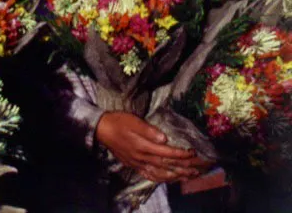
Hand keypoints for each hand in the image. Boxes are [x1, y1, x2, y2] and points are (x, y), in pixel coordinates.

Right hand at [95, 112, 211, 182]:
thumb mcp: (133, 121)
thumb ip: (148, 130)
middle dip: (184, 168)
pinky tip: (168, 179)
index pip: (167, 153)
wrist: (101, 129)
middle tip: (199, 169)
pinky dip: (161, 179)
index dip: (182, 154)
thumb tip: (164, 138)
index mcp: (143, 146)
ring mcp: (138, 163)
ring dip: (176, 176)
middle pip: (167, 165)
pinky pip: (150, 175)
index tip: (194, 153)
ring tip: (189, 177)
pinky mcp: (134, 165)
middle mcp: (142, 158)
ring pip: (160, 173)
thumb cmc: (118, 122)